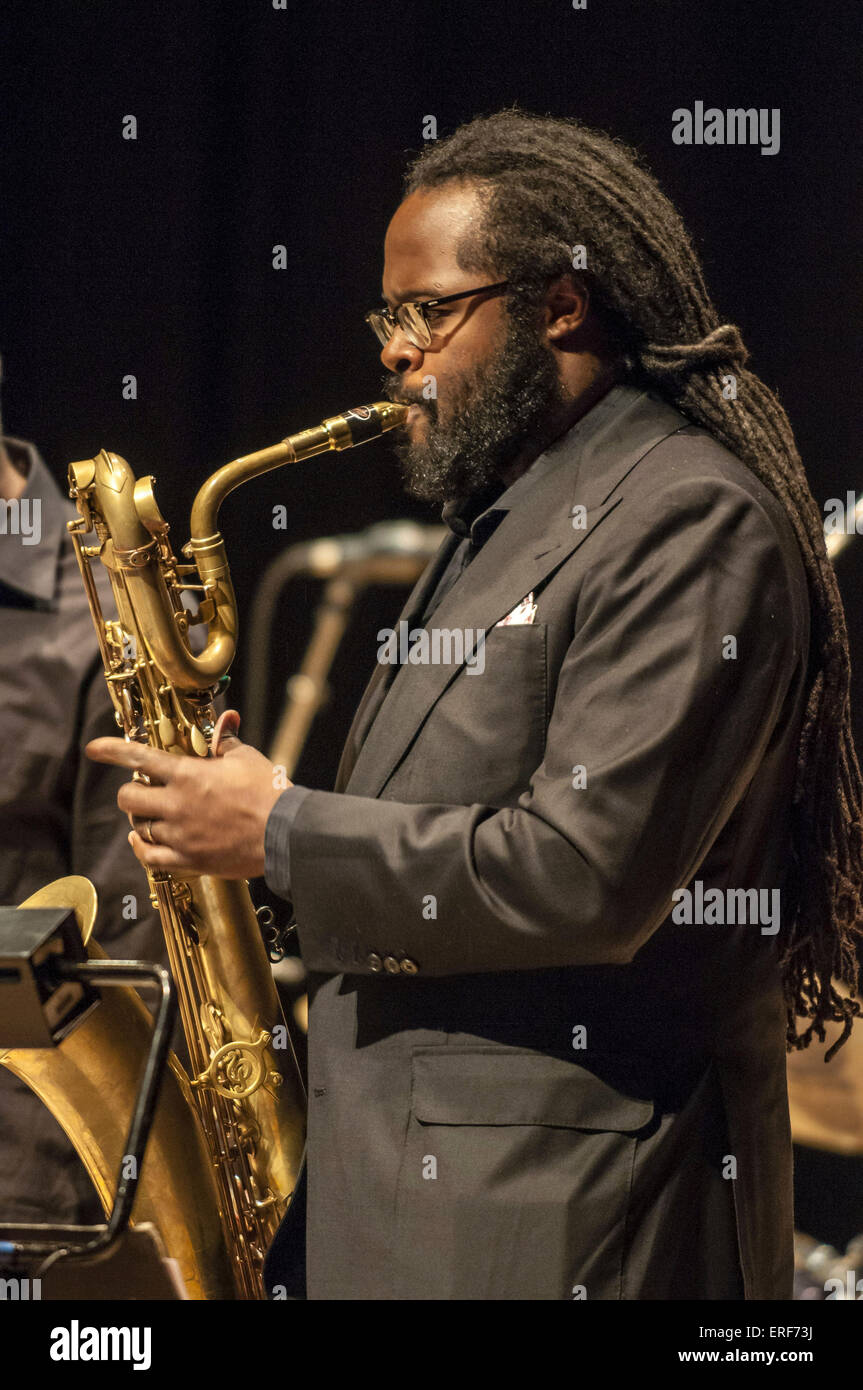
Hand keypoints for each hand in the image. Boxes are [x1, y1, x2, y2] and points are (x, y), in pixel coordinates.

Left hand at [86, 710, 290, 878]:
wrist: (285, 834)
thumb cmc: (269, 793)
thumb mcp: (246, 759)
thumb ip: (226, 741)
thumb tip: (226, 720)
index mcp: (189, 775)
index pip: (139, 758)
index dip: (112, 750)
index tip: (94, 749)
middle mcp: (178, 805)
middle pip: (129, 798)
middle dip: (132, 791)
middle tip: (146, 790)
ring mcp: (180, 835)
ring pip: (138, 827)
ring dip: (142, 818)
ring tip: (155, 814)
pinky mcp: (188, 859)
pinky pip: (148, 857)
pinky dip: (140, 847)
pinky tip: (140, 840)